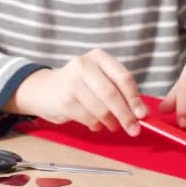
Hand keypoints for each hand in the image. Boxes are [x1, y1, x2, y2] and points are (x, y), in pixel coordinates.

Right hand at [3, 49, 147, 135]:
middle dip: (125, 115)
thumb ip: (120, 92)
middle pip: (112, 94)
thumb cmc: (78, 86)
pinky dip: (96, 125)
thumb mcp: (99, 80)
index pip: (123, 77)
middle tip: (134, 129)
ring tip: (112, 126)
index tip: (142, 115)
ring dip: (111, 122)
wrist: (43, 90)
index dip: (134, 98)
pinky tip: (96, 124)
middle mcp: (84, 65)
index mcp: (98, 57)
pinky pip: (88, 118)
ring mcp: (71, 82)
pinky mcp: (64, 100)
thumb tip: (141, 113)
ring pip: (100, 108)